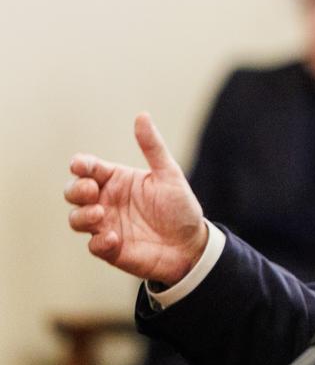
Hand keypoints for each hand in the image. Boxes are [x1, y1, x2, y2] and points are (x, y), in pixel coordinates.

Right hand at [64, 113, 207, 285]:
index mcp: (117, 180)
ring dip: (82, 216)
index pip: (88, 168)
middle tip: (91, 191)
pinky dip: (99, 242)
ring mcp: (106, 225)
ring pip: (76, 219)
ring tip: (100, 213)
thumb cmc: (180, 206)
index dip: (80, 165)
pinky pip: (94, 246)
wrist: (192, 244)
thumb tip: (142, 115)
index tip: (81, 165)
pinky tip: (114, 238)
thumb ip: (152, 147)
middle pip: (74, 192)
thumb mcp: (169, 174)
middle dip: (76, 189)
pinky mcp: (111, 249)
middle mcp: (106, 201)